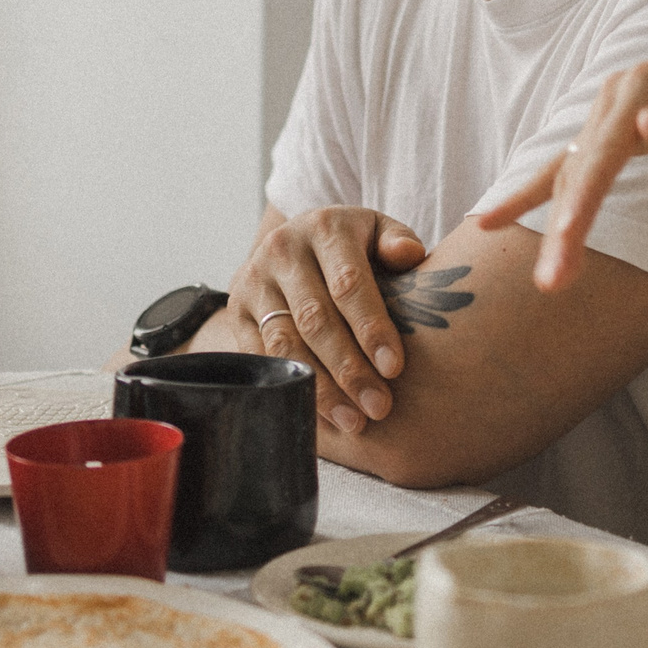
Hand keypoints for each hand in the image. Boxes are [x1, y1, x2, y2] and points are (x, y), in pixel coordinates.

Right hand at [218, 208, 426, 436]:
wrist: (296, 241)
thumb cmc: (353, 246)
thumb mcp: (377, 232)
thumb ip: (397, 242)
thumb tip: (410, 254)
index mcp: (324, 227)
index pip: (348, 283)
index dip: (371, 327)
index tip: (395, 368)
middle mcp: (282, 250)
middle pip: (315, 319)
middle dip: (349, 369)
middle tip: (379, 406)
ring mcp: (254, 280)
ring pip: (285, 343)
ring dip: (320, 387)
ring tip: (354, 420)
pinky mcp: (236, 309)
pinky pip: (261, 356)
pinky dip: (291, 386)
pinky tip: (322, 414)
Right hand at [475, 31, 647, 289]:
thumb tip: (645, 128)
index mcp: (642, 83)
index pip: (607, 149)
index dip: (585, 196)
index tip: (566, 239)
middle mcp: (613, 95)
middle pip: (581, 168)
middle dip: (565, 227)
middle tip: (552, 284)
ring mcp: (603, 114)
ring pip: (569, 176)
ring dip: (555, 228)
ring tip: (549, 282)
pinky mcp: (603, 133)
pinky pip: (561, 168)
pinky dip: (528, 195)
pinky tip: (490, 222)